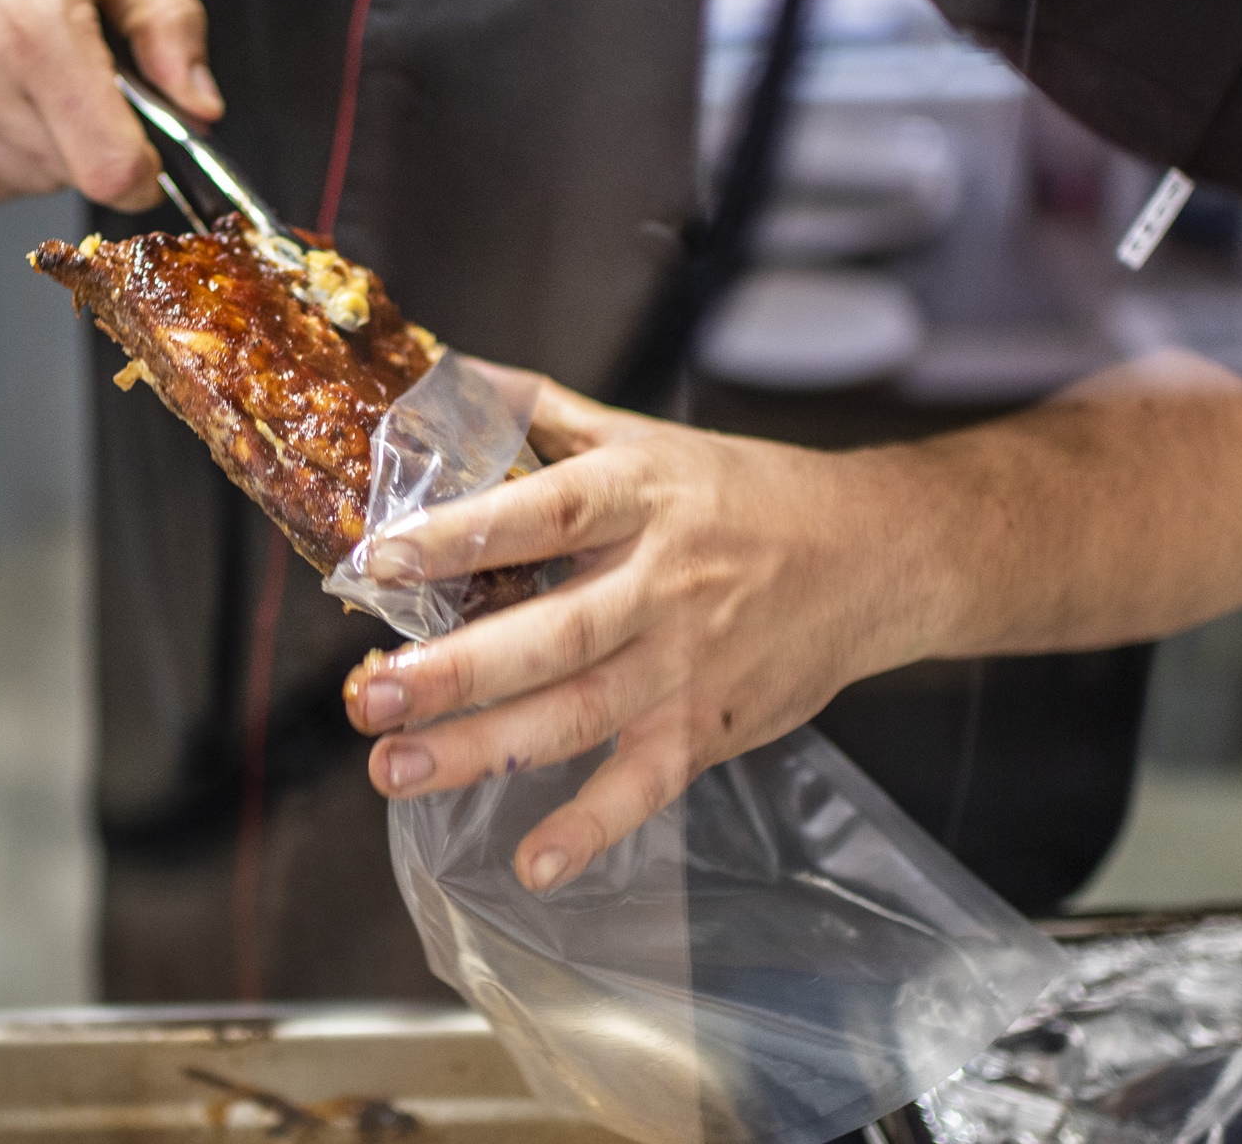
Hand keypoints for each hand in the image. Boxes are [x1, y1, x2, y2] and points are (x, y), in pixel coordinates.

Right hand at [0, 0, 221, 207]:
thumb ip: (171, 28)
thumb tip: (199, 105)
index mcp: (34, 27)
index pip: (108, 169)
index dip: (146, 173)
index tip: (149, 150)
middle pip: (70, 177)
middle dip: (96, 143)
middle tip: (84, 75)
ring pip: (24, 182)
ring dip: (47, 150)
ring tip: (34, 72)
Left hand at [340, 375, 948, 891]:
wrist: (873, 557)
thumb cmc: (744, 496)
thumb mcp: (648, 439)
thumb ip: (545, 412)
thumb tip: (449, 376)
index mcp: (640, 498)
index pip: (547, 513)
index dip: (465, 537)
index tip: (381, 559)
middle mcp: (660, 584)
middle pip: (553, 633)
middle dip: (454, 672)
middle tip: (368, 697)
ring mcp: (687, 664)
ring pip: (579, 714)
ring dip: (484, 750)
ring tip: (395, 769)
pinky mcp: (709, 729)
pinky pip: (645, 787)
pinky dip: (592, 828)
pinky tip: (532, 865)